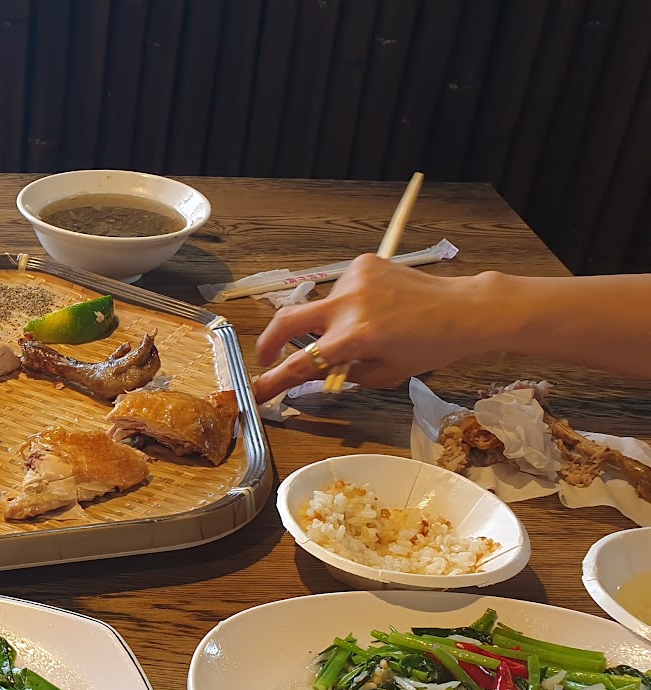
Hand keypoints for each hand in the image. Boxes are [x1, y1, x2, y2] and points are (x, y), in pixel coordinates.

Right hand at [251, 255, 488, 401]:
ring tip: (361, 330)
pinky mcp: (361, 265)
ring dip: (327, 323)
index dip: (274, 381)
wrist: (463, 309)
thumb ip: (344, 374)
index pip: (301, 364)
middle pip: (287, 321)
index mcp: (356, 338)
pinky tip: (373, 308)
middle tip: (266, 358)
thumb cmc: (428, 348)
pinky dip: (347, 305)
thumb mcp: (384, 373)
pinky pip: (339, 290)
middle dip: (269, 342)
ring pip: (320, 307)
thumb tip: (314, 372)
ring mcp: (353, 281)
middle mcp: (349, 306)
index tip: (257, 392)